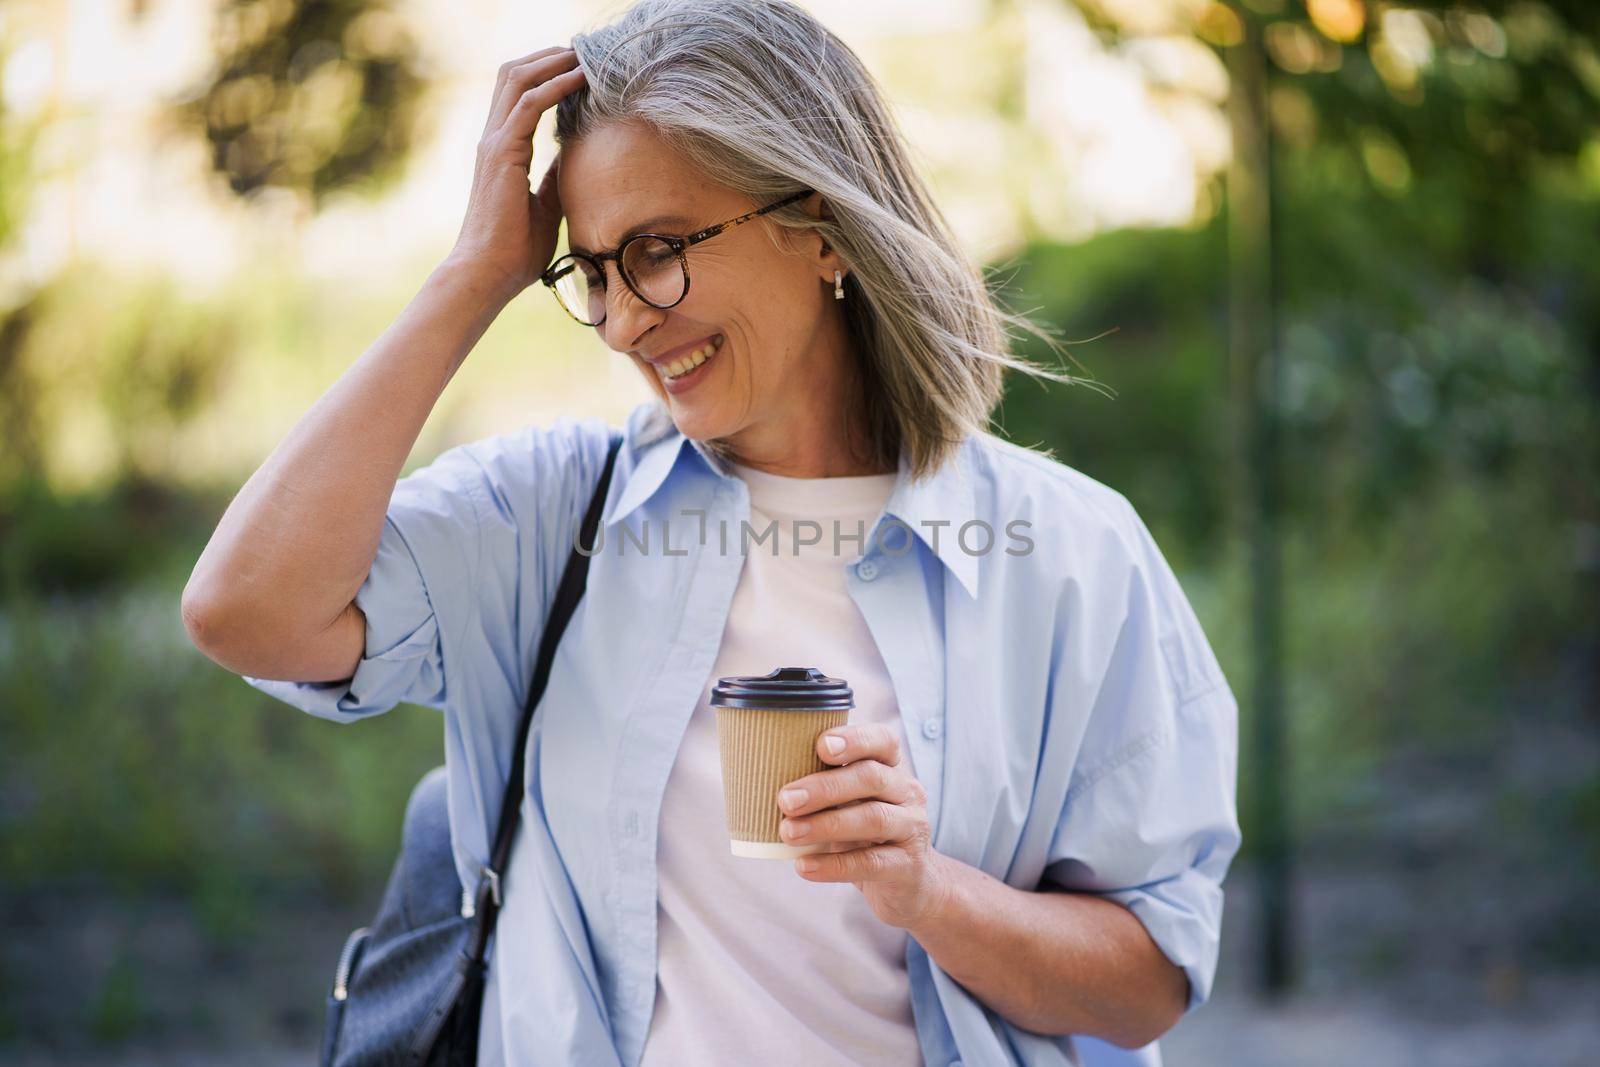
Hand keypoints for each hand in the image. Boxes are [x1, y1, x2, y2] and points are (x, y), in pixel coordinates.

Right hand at [448, 46, 586, 300]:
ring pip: (517, 80)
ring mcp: (493, 143)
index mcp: (501, 150)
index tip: (579, 67)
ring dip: (552, 62)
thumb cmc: (514, 250)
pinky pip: (527, 105)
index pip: (519, 95)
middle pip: (513, 75)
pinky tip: (578, 79)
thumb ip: (556, 176)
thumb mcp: (547, 205)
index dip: (547, 74)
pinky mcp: (500, 154)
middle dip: (548, 56)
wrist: (488, 273)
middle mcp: (492, 139)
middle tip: (583, 50)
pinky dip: (554, 86)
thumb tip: (575, 157)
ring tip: (583, 55)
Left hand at [777, 723, 951, 929]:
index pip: (883, 740)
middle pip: (871, 778)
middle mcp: (908, 792)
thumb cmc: (865, 834)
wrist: (909, 885)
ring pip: (873, 819)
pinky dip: (834, 865)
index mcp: (891, 768)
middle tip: (785, 799)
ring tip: (788, 833)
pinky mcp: (908, 866)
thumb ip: (823, 787)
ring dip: (825, 825)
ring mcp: (912, 828)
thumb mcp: (850, 804)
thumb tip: (761, 779)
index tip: (821, 746)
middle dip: (825, 787)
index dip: (854, 740)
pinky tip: (804, 866)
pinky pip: (871, 862)